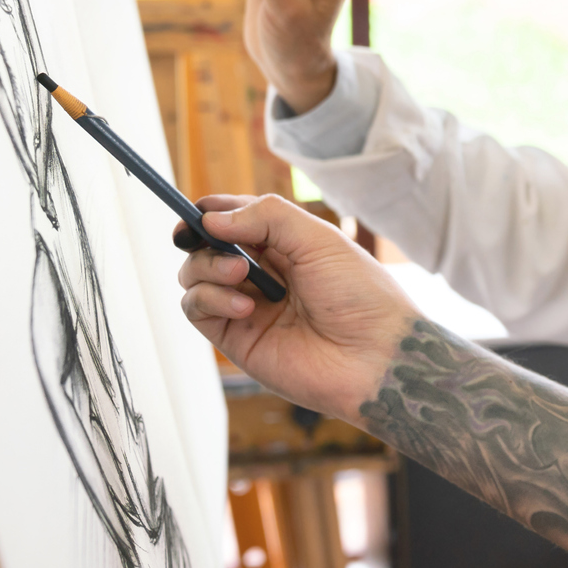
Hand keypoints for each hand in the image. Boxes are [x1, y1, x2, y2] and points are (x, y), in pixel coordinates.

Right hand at [176, 194, 415, 420]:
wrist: (374, 357)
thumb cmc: (360, 295)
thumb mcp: (319, 240)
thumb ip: (267, 217)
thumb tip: (211, 218)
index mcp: (286, 245)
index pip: (234, 218)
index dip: (213, 211)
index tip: (202, 210)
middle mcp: (263, 273)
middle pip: (206, 245)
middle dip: (203, 238)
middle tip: (220, 242)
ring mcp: (247, 305)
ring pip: (194, 275)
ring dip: (207, 266)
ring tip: (240, 273)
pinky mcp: (236, 338)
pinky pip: (196, 309)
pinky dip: (208, 298)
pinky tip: (245, 305)